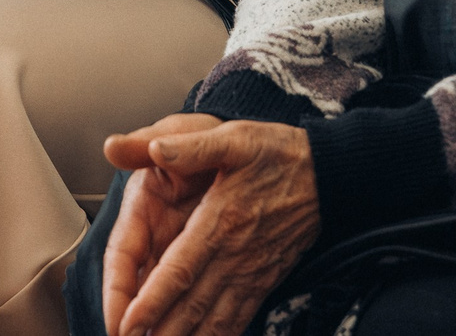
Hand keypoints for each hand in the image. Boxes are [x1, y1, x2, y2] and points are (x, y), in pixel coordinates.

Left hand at [100, 117, 319, 335]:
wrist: (328, 176)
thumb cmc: (278, 154)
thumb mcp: (234, 138)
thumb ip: (193, 146)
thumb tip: (156, 147)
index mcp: (219, 222)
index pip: (179, 270)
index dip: (152, 300)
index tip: (126, 322)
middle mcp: (233, 256)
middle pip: (190, 306)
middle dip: (160, 332)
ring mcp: (250, 273)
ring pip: (213, 320)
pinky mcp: (264, 281)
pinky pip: (238, 319)